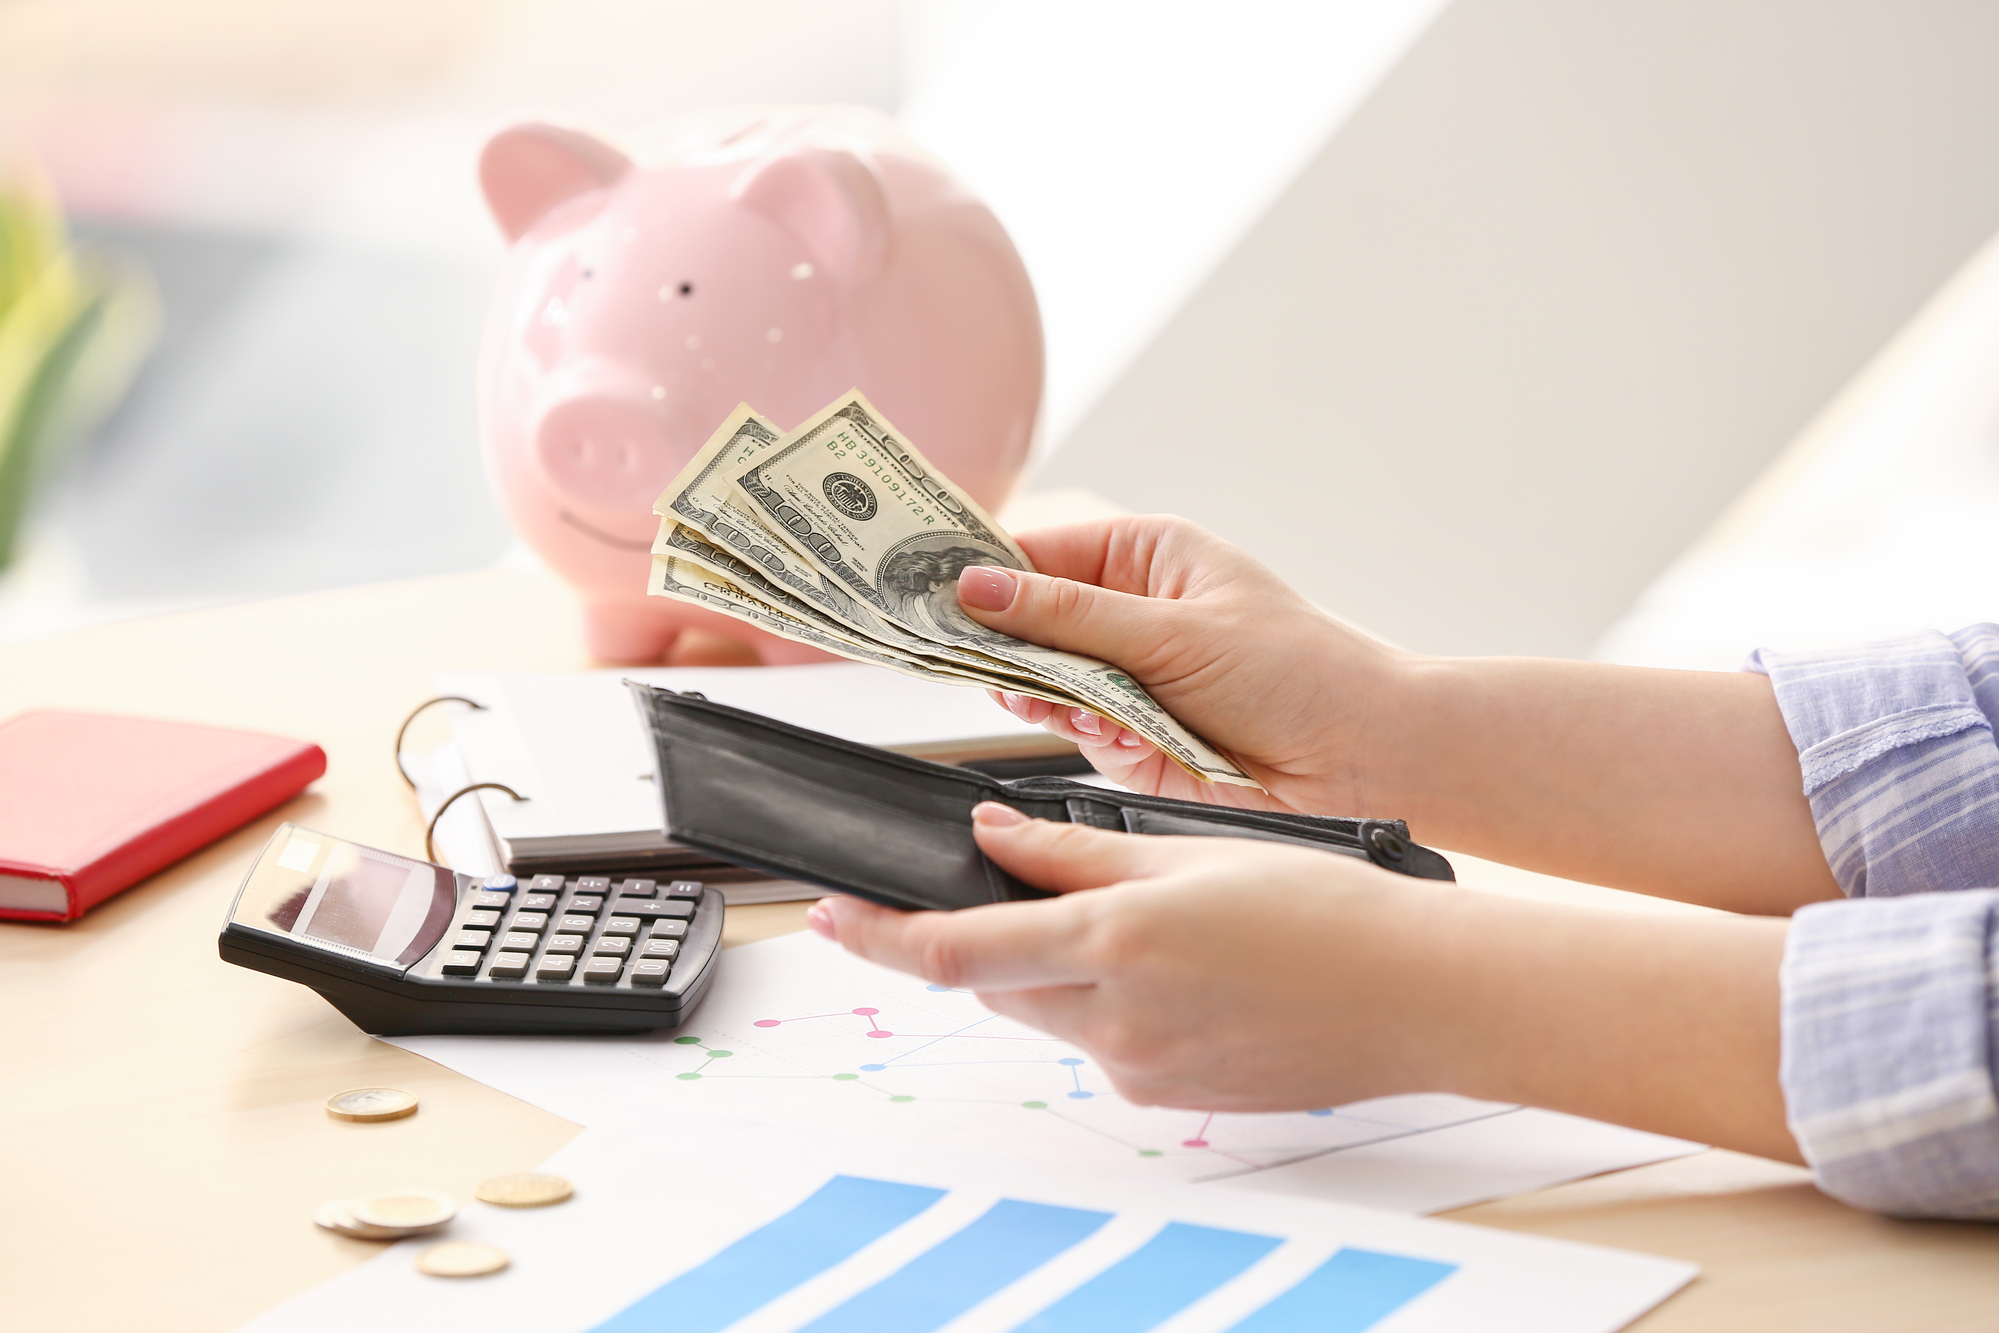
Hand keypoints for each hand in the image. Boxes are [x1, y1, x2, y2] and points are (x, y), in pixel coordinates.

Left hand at [811, 803, 1452, 1110]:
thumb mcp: (1188, 852)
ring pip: (1050, 1012)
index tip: (828, 916)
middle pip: (995, 981)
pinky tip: (1181, 971)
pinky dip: (1109, 1002)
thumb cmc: (1326, 911)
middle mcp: (1112, 1021)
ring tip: (1140, 924)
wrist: (1420, 995)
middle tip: (1011, 893)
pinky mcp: (1173, 1097)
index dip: (876, 937)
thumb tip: (992, 836)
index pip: (950, 951)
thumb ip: (1073, 853)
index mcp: (1109, 946)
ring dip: (1052, 967)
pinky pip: (1105, 1044)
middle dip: (979, 939)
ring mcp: (1141, 1069)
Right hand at [957, 515, 1403, 815]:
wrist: (1362, 764)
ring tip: (1065, 697)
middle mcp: (1128, 615)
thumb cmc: (1300, 672)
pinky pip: (1070, 731)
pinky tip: (1120, 733)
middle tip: (955, 644)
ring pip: (1037, 681)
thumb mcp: (1173, 629)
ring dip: (1044, 691)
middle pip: (1023, 619)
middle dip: (998, 636)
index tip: (918, 577)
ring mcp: (1124, 680)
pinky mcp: (1128, 742)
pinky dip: (1082, 734)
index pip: (1035, 549)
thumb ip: (1066, 615)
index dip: (977, 563)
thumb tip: (976, 588)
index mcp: (1144, 557)